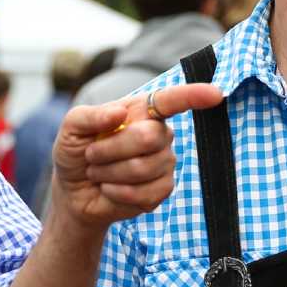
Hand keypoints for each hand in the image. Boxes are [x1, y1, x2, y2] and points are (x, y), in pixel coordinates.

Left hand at [50, 83, 224, 229]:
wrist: (74, 191)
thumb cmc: (76, 152)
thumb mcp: (71, 127)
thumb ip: (90, 116)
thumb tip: (120, 113)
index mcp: (142, 111)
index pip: (173, 100)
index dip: (195, 96)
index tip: (215, 94)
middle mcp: (159, 134)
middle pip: (149, 137)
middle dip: (110, 149)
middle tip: (92, 155)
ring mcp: (164, 163)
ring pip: (144, 167)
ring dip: (110, 172)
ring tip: (99, 172)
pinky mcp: (161, 190)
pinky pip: (148, 192)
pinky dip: (119, 192)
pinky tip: (110, 189)